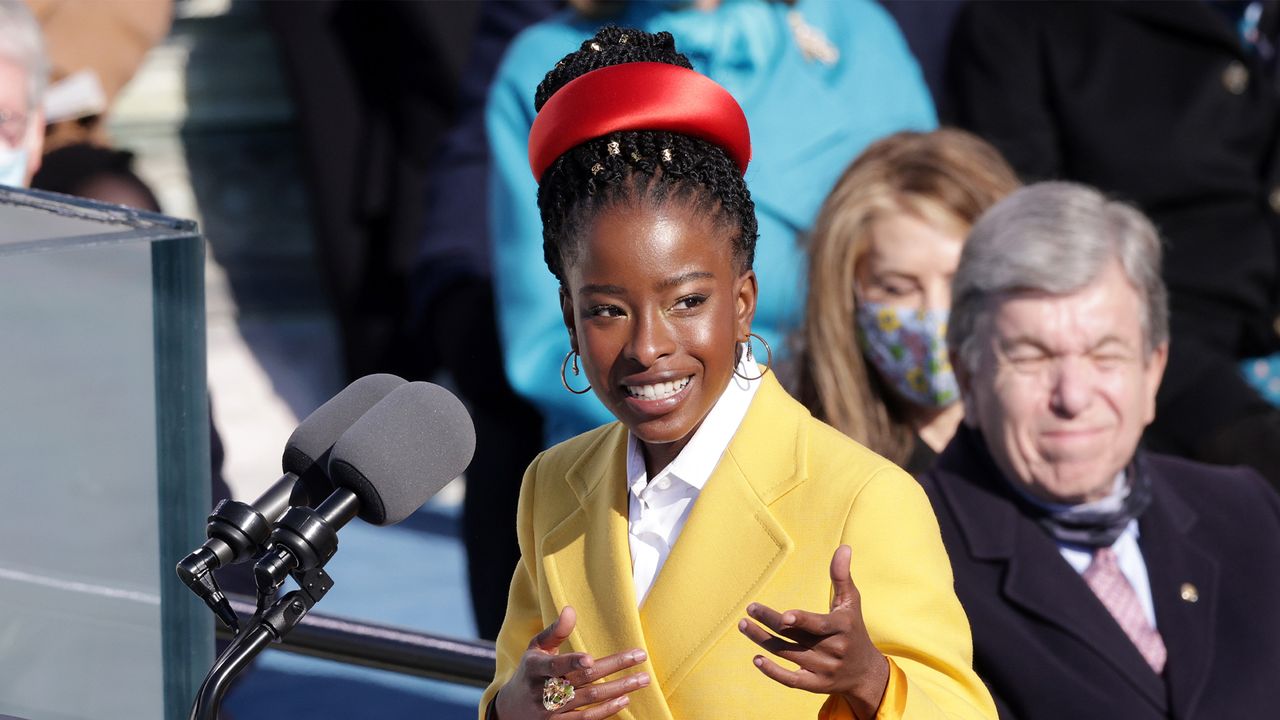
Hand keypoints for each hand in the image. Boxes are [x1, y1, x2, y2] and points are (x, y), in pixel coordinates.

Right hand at [493, 606, 650, 719]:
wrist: (512, 710)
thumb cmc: (529, 672)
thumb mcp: (535, 649)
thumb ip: (555, 631)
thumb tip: (570, 610)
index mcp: (536, 668)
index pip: (555, 665)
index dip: (571, 663)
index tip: (590, 659)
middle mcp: (544, 690)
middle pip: (583, 680)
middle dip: (614, 667)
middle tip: (640, 656)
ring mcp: (552, 711)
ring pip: (590, 700)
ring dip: (619, 689)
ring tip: (642, 679)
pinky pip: (586, 719)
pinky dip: (606, 710)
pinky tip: (625, 699)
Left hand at [738, 545, 888, 718]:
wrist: (865, 672)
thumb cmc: (854, 629)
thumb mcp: (851, 603)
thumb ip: (842, 576)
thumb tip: (843, 547)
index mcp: (842, 628)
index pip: (819, 625)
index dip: (802, 621)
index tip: (784, 615)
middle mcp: (832, 650)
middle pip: (795, 637)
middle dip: (771, 623)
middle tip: (750, 609)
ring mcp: (823, 669)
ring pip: (787, 654)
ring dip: (763, 641)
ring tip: (744, 625)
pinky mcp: (815, 684)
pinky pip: (791, 680)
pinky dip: (773, 672)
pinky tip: (756, 658)